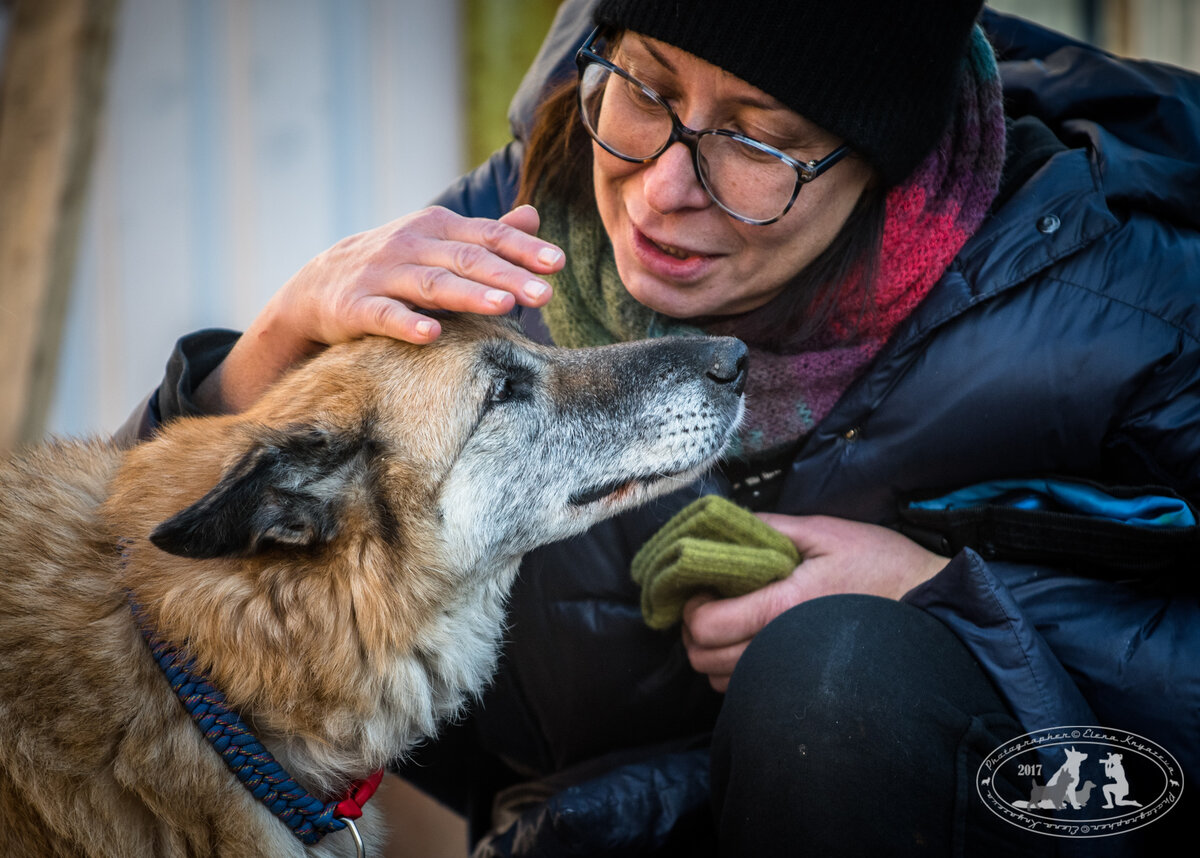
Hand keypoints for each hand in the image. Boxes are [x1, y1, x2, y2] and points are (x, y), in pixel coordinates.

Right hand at [196, 205, 562, 412]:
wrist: (316, 287)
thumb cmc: (394, 267)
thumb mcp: (438, 244)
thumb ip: (486, 235)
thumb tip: (533, 216)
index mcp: (438, 228)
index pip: (489, 236)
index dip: (524, 249)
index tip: (558, 265)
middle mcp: (412, 245)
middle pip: (468, 260)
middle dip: (508, 275)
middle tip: (544, 294)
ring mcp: (382, 275)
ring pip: (432, 284)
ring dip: (469, 295)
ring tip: (504, 306)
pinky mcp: (355, 306)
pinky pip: (384, 315)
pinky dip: (407, 323)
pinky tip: (431, 334)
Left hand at [681, 515, 947, 691]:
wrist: (929, 607)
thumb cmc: (881, 565)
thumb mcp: (825, 532)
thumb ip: (769, 528)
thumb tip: (725, 524)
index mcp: (782, 606)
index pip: (705, 625)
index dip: (691, 606)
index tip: (703, 587)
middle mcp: (781, 648)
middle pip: (704, 659)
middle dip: (696, 630)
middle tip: (713, 602)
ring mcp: (791, 673)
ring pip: (720, 680)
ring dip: (715, 652)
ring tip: (734, 620)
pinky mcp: (800, 685)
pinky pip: (747, 689)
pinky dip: (736, 668)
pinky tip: (754, 640)